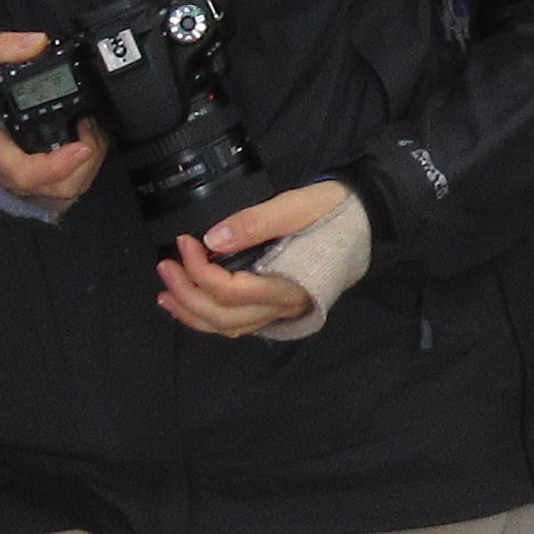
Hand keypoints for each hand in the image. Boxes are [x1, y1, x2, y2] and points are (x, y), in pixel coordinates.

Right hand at [0, 32, 109, 208]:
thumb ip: (4, 48)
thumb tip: (38, 43)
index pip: (25, 172)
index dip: (58, 166)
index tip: (83, 145)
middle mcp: (6, 173)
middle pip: (56, 188)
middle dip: (86, 161)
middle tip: (90, 126)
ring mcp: (19, 183)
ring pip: (65, 192)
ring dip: (88, 165)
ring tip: (89, 132)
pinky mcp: (32, 184)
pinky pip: (63, 190)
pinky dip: (81, 171)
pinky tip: (83, 145)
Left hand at [155, 179, 352, 335]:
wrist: (368, 221)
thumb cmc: (334, 212)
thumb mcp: (295, 206)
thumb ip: (254, 223)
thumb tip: (211, 240)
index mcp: (291, 284)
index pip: (233, 290)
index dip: (201, 269)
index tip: (185, 241)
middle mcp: (284, 307)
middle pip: (224, 316)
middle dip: (187, 293)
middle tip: (165, 265)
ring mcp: (280, 311)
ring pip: (228, 326)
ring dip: (192, 312)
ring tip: (165, 293)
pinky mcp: (276, 306)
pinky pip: (237, 322)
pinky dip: (208, 316)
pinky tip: (189, 304)